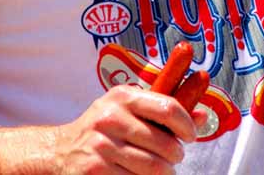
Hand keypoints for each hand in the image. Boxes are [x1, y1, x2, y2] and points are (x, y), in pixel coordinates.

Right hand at [55, 86, 201, 174]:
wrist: (59, 152)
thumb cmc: (104, 129)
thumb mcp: (128, 110)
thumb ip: (164, 110)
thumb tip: (204, 116)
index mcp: (123, 97)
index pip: (168, 108)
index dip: (187, 125)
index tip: (189, 135)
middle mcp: (111, 118)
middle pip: (166, 145)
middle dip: (175, 156)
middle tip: (170, 157)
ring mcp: (102, 147)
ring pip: (155, 169)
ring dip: (163, 173)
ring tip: (155, 169)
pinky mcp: (95, 172)